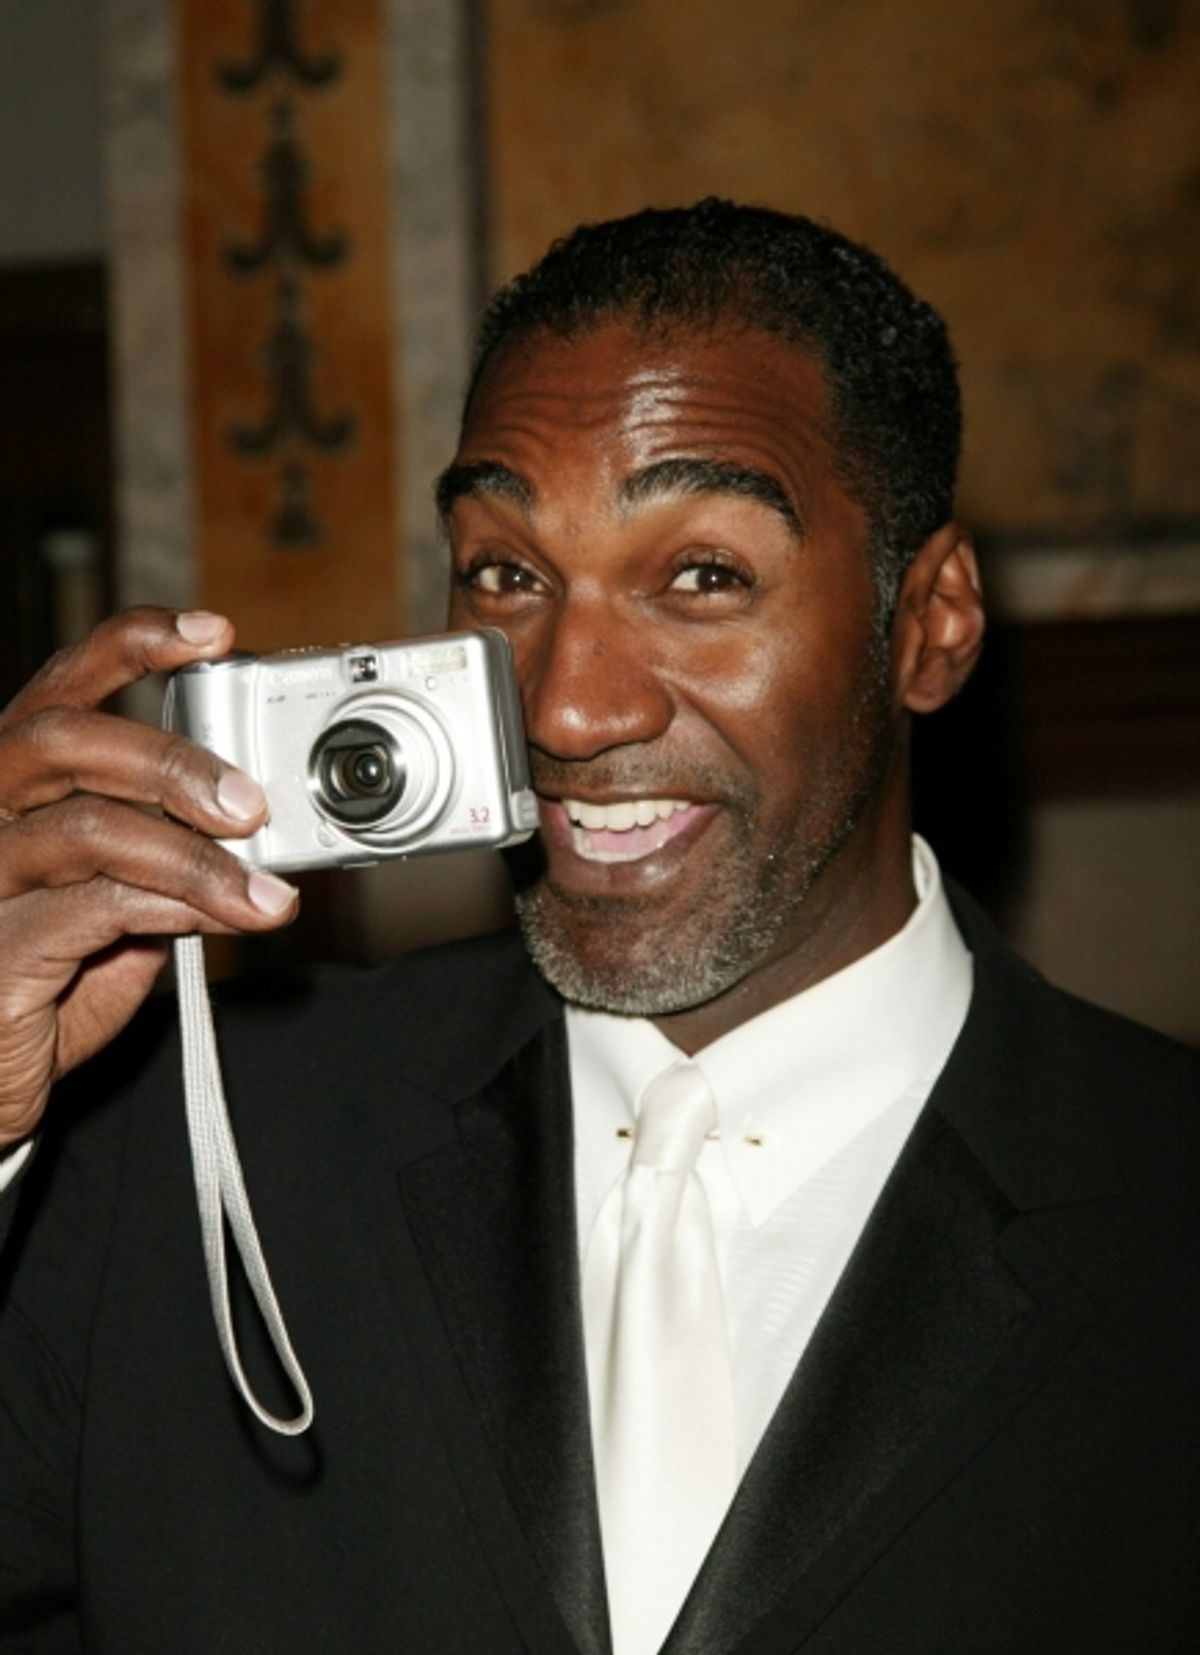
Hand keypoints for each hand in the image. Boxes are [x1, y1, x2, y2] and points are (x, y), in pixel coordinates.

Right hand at [0, 607, 297, 1148]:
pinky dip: (174, 906)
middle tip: (251, 803)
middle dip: (173, 760)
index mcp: (13, 786)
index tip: (211, 633)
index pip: (61, 687)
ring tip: (264, 892)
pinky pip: (93, 906)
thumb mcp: (113, 904)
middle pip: (66, 741)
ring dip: (197, 857)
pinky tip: (220, 919)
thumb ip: (161, 857)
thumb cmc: (46, 985)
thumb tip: (254, 830)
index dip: (133, 645)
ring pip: (88, 827)